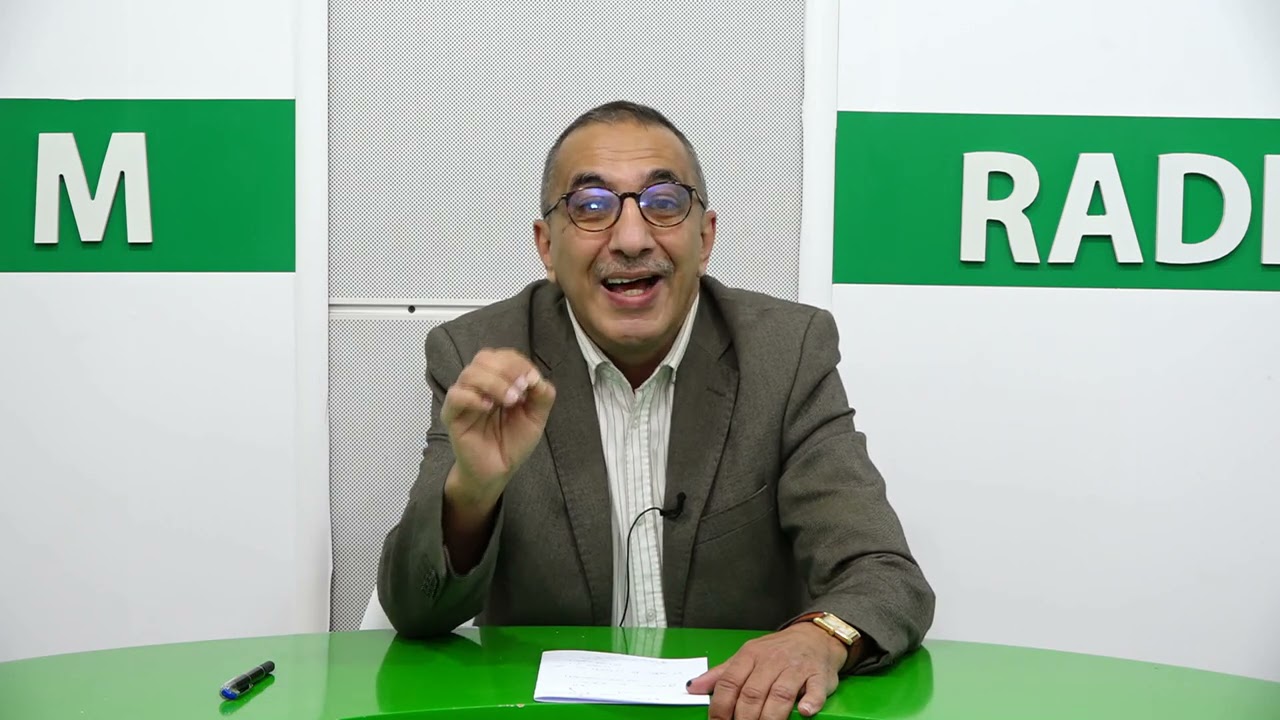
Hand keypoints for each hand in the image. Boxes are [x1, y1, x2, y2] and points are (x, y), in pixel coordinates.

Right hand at [441, 348, 555, 499]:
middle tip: (521, 391)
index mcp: (498, 380)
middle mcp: (479, 384)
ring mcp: (463, 398)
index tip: (532, 382)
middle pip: (484, 358)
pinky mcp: (452, 415)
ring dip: (495, 383)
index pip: (503, 356)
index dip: (518, 363)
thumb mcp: (536, 417)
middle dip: (507, 369)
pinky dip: (474, 397)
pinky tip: (489, 407)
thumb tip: (537, 378)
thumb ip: (542, 396)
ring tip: (510, 401)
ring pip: (470, 373)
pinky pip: (456, 396)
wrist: (499, 471)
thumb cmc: (513, 441)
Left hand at [687, 623, 844, 719]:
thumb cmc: (777, 651)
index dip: (721, 707)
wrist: (814, 637)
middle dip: (744, 718)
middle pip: (753, 693)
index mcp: (750, 656)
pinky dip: (810, 701)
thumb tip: (693, 687)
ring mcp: (796, 668)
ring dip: (770, 717)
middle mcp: (772, 661)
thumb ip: (721, 674)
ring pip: (779, 694)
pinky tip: (803, 712)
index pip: (730, 682)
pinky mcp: (819, 676)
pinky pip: (815, 690)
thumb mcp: (747, 656)